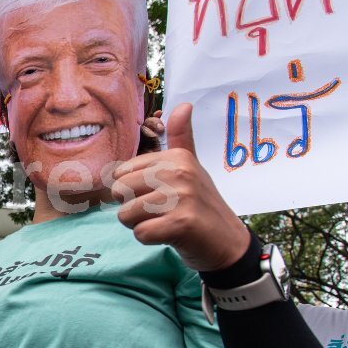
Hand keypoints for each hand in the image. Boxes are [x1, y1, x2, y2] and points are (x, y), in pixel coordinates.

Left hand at [112, 103, 249, 271]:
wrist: (228, 243)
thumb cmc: (201, 204)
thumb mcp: (191, 167)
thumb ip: (181, 138)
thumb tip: (184, 104)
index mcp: (176, 157)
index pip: (121, 173)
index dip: (130, 190)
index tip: (155, 195)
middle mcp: (180, 173)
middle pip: (119, 192)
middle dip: (130, 208)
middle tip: (158, 212)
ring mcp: (182, 198)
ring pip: (126, 214)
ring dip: (139, 225)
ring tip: (164, 222)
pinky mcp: (182, 223)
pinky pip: (141, 233)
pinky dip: (150, 239)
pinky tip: (169, 235)